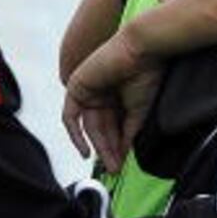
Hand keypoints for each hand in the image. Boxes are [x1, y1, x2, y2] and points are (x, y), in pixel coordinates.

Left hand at [63, 31, 163, 170]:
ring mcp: (88, 90)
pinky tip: (86, 150)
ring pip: (89, 126)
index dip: (117, 147)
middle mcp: (101, 95)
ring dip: (98, 146)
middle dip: (108, 149)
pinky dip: (76, 134)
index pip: (113, 127)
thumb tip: (123, 153)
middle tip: (114, 168)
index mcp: (116, 97)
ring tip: (108, 162)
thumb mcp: (139, 111)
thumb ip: (129, 132)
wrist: (141, 49)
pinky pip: (71, 116)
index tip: (121, 164)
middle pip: (100, 129)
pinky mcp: (77, 86)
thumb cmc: (145, 73)